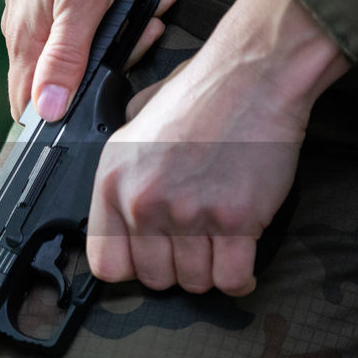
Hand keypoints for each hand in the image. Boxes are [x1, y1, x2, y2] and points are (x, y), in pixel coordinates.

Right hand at [3, 0, 171, 119]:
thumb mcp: (84, 0)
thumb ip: (65, 59)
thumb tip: (48, 112)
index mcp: (26, 41)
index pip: (30, 107)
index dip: (66, 113)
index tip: (110, 90)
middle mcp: (27, 33)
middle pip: (64, 81)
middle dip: (110, 66)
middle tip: (146, 32)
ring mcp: (42, 12)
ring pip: (83, 51)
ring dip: (124, 34)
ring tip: (152, 5)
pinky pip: (89, 22)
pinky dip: (119, 13)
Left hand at [87, 0, 349, 294]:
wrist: (252, 75)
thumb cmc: (200, 94)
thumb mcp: (133, 125)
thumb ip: (122, 170)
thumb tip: (119, 206)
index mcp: (112, 181)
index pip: (105, 263)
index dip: (131, 267)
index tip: (148, 259)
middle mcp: (144, 202)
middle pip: (154, 278)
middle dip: (176, 269)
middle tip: (193, 247)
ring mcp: (189, 213)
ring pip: (194, 282)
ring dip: (209, 272)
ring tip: (218, 247)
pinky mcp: (236, 219)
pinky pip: (232, 279)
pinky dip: (239, 279)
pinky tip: (240, 264)